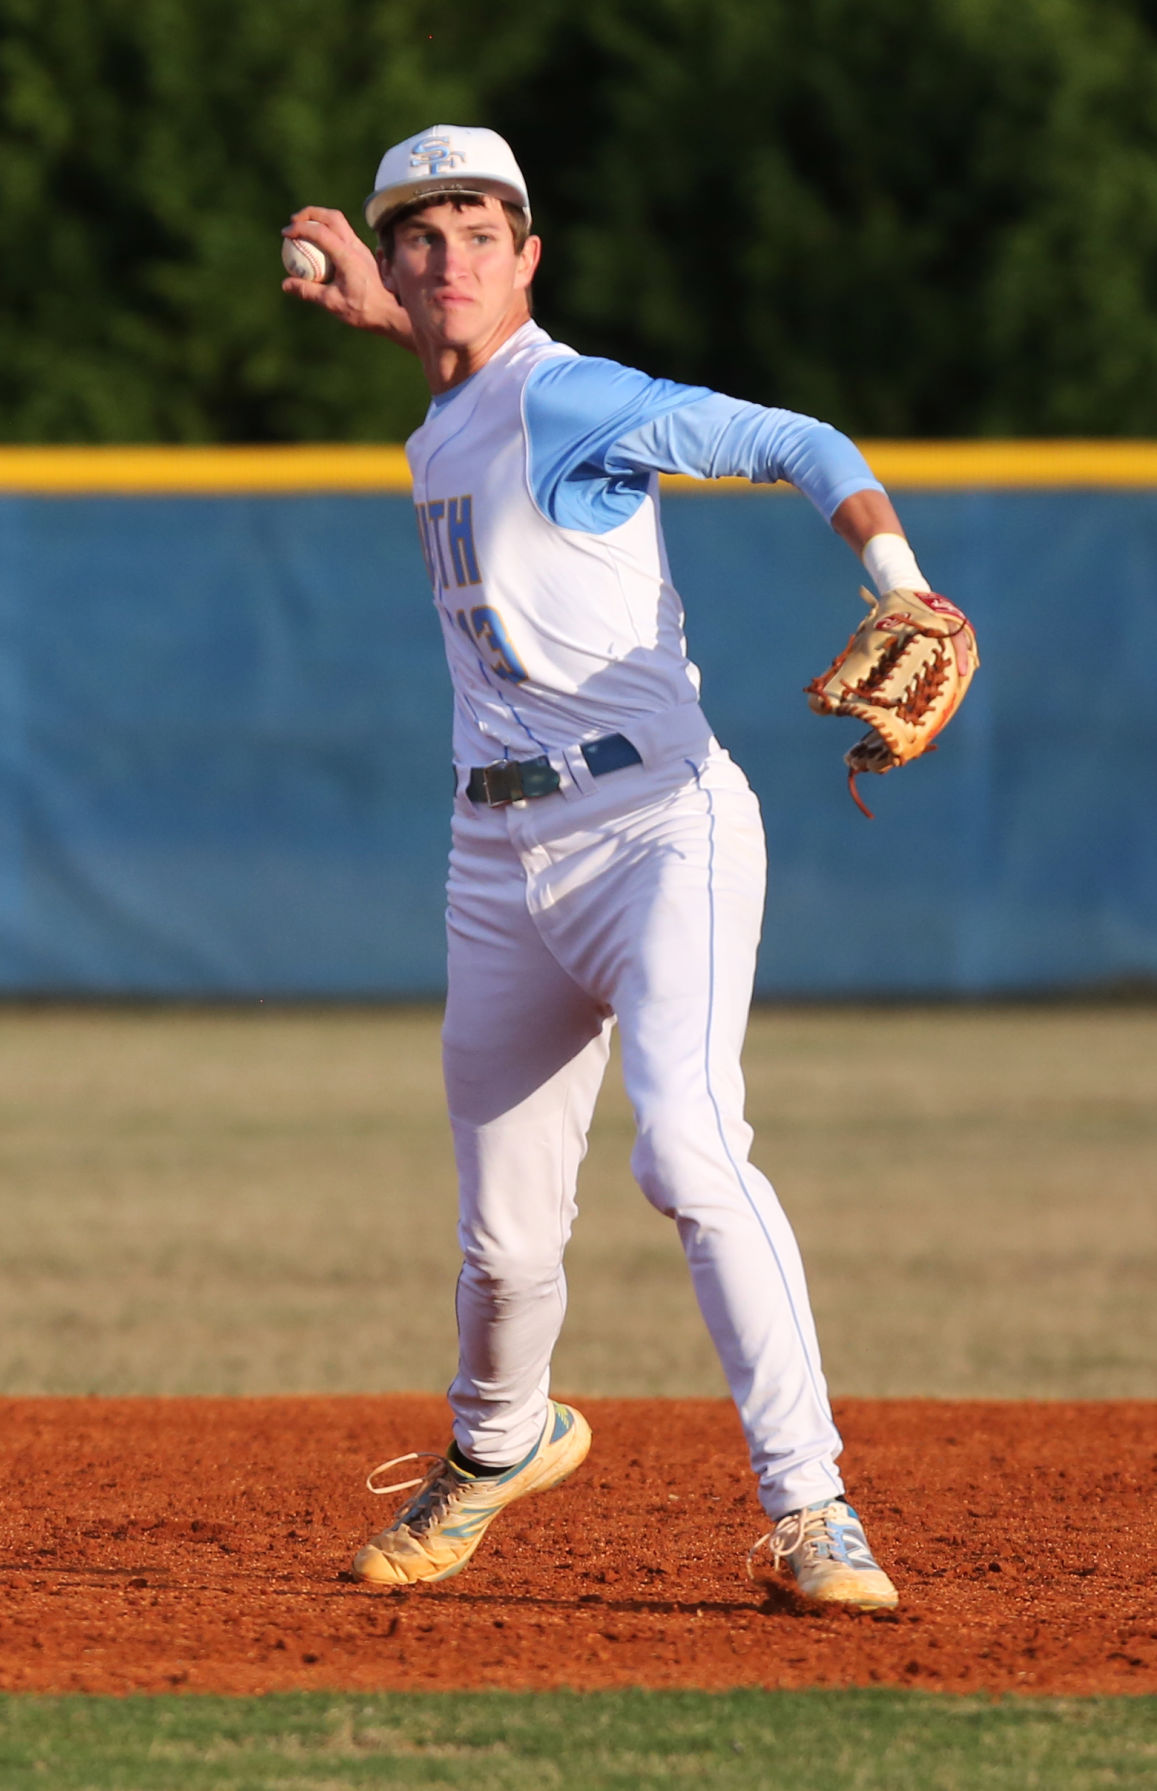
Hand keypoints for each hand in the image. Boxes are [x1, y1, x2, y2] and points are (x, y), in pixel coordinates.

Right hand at [281, 207, 416, 352]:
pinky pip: (343, 233)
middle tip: (294, 221)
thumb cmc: (363, 310)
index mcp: (347, 256)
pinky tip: (318, 245)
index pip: (321, 232)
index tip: (285, 233)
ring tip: (304, 229)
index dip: (300, 228)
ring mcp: (361, 248)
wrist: (390, 313)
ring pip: (339, 222)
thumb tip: (285, 284)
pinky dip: (328, 231)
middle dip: (310, 213)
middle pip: (331, 216)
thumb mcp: (332, 303)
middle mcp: (356, 246)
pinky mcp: (363, 253)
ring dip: (320, 219)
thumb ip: (308, 291)